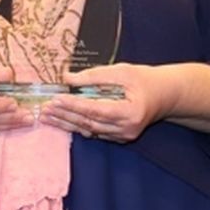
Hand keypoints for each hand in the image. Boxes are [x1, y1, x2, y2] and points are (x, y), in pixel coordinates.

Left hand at [38, 64, 165, 142]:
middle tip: (44, 109)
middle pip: (89, 123)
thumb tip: (67, 78)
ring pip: (89, 130)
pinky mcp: (119, 138)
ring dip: (66, 123)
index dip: (74, 105)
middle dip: (64, 115)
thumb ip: (94, 76)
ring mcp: (123, 136)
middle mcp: (126, 129)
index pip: (96, 110)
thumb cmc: (144, 80)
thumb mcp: (122, 71)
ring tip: (47, 116)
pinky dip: (77, 125)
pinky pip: (94, 132)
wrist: (164, 95)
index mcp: (130, 112)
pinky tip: (62, 120)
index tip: (55, 98)